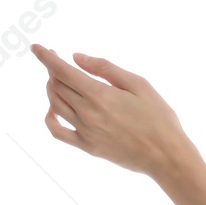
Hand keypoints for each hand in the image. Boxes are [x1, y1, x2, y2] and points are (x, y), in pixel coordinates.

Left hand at [30, 45, 194, 178]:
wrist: (168, 157)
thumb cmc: (160, 119)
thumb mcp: (140, 85)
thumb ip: (106, 69)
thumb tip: (77, 58)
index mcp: (100, 95)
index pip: (61, 70)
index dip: (46, 56)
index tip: (37, 47)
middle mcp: (88, 112)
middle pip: (57, 85)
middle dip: (53, 69)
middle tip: (59, 62)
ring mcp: (86, 131)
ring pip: (55, 103)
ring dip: (52, 88)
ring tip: (61, 82)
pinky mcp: (88, 147)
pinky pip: (57, 131)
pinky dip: (49, 118)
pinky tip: (53, 110)